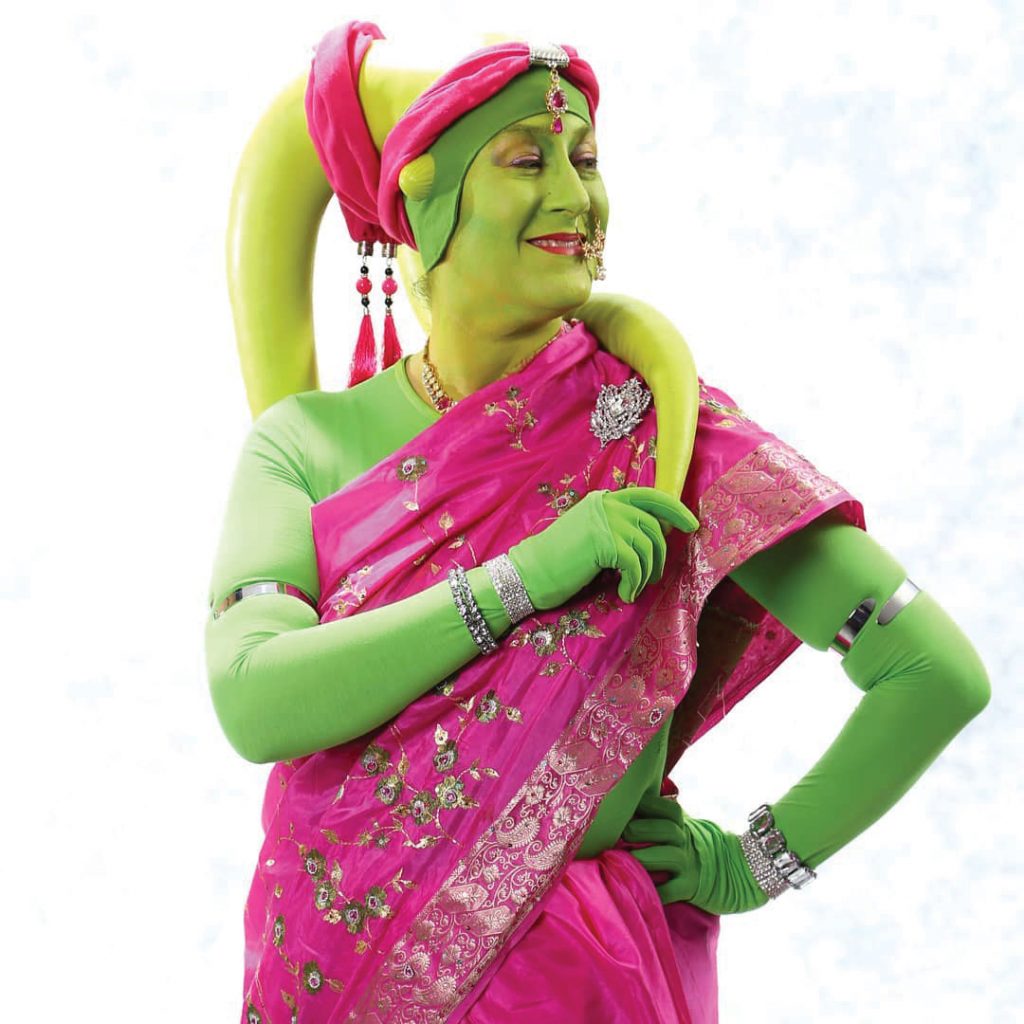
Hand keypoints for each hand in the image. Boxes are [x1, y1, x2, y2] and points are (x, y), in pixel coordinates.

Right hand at [507, 487, 698, 610]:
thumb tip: (657, 534)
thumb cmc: (560, 559)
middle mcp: (608, 504)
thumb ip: (619, 526)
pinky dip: (634, 583)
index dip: (675, 508)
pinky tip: (624, 593)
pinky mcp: (604, 542)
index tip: (691, 524)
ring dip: (646, 573)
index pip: (650, 495)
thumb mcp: (593, 534)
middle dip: (660, 555)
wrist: (529, 572)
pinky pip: (636, 565)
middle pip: (654, 526)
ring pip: (648, 547)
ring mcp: (606, 521)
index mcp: (605, 499)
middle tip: (654, 577)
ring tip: (632, 588)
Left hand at [622, 791, 770, 915]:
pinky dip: (653, 892)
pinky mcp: (692, 887)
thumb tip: (630, 799)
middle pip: (662, 829)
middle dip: (638, 830)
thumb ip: (662, 813)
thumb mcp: (685, 825)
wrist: (739, 871)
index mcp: (682, 822)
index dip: (644, 806)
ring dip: (641, 858)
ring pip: (664, 857)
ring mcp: (690, 864)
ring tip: (620, 859)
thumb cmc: (699, 846)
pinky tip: (637, 890)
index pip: (665, 807)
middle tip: (616, 833)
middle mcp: (686, 839)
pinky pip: (670, 890)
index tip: (622, 807)